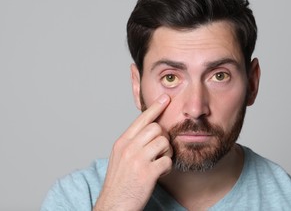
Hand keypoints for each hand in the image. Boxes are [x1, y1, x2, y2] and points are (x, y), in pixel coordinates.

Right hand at [94, 94, 171, 210]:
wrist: (114, 206)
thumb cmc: (120, 183)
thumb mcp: (120, 158)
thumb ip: (133, 142)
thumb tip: (151, 129)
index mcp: (122, 143)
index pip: (142, 119)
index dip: (155, 108)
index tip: (165, 98)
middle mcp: (128, 148)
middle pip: (157, 128)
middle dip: (163, 138)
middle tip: (159, 151)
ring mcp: (138, 160)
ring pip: (164, 142)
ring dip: (166, 154)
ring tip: (158, 163)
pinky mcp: (148, 173)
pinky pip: (168, 161)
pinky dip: (167, 168)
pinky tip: (159, 174)